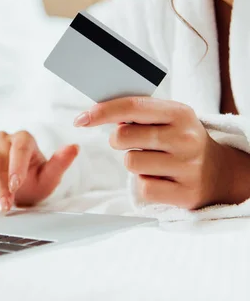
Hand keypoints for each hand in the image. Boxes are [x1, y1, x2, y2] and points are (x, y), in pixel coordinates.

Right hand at [0, 131, 78, 212]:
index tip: (16, 184)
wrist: (16, 193)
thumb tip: (75, 146)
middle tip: (4, 203)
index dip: (17, 164)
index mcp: (23, 141)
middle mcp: (3, 140)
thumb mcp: (49, 177)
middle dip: (1, 178)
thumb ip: (59, 163)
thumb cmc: (34, 184)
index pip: (20, 146)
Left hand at [74, 97, 234, 209]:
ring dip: (134, 164)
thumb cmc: (180, 140)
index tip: (81, 119)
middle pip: (123, 136)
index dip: (102, 112)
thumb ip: (137, 113)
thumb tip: (96, 112)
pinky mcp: (184, 194)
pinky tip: (159, 179)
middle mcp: (185, 138)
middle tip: (134, 143)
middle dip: (119, 140)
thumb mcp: (168, 118)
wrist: (220, 173)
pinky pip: (142, 188)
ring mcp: (187, 167)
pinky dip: (143, 184)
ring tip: (154, 162)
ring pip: (130, 163)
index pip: (132, 107)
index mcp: (180, 113)